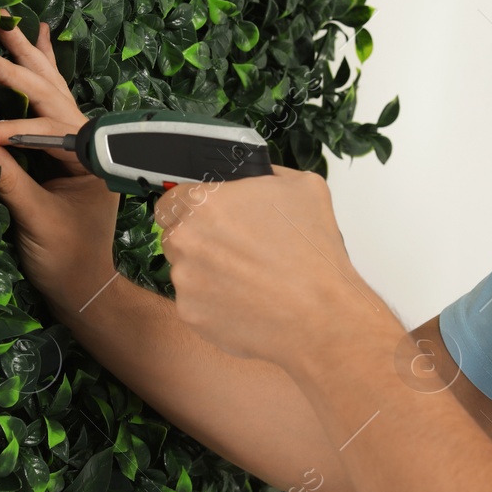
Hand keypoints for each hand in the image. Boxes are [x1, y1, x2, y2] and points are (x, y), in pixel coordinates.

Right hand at [0, 10, 119, 309]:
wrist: (84, 286)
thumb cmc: (65, 257)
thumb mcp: (35, 220)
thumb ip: (8, 181)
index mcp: (91, 157)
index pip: (46, 126)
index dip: (9, 128)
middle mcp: (89, 144)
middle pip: (53, 93)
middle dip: (20, 64)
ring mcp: (79, 145)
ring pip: (54, 91)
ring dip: (32, 58)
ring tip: (14, 23)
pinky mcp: (65, 152)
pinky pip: (52, 105)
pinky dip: (41, 76)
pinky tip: (39, 46)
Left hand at [153, 165, 389, 371]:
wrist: (321, 316)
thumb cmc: (312, 254)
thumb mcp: (302, 186)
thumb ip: (265, 175)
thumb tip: (257, 177)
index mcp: (204, 203)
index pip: (171, 200)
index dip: (191, 209)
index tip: (207, 219)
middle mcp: (186, 241)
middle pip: (175, 236)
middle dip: (199, 241)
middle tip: (235, 249)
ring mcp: (185, 280)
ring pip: (186, 271)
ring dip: (207, 272)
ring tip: (248, 278)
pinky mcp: (191, 314)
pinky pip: (195, 302)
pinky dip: (214, 301)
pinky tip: (246, 299)